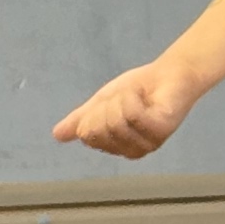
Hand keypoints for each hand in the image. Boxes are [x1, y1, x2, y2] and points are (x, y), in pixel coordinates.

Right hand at [53, 61, 199, 158]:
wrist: (168, 73)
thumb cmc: (138, 90)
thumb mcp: (101, 103)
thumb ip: (81, 119)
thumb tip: (56, 135)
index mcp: (116, 147)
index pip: (87, 135)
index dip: (94, 113)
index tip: (111, 103)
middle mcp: (132, 151)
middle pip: (97, 131)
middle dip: (106, 106)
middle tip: (125, 99)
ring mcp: (148, 143)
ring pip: (114, 122)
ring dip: (121, 99)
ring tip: (136, 96)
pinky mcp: (161, 130)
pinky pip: (131, 115)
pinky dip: (132, 97)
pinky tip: (144, 95)